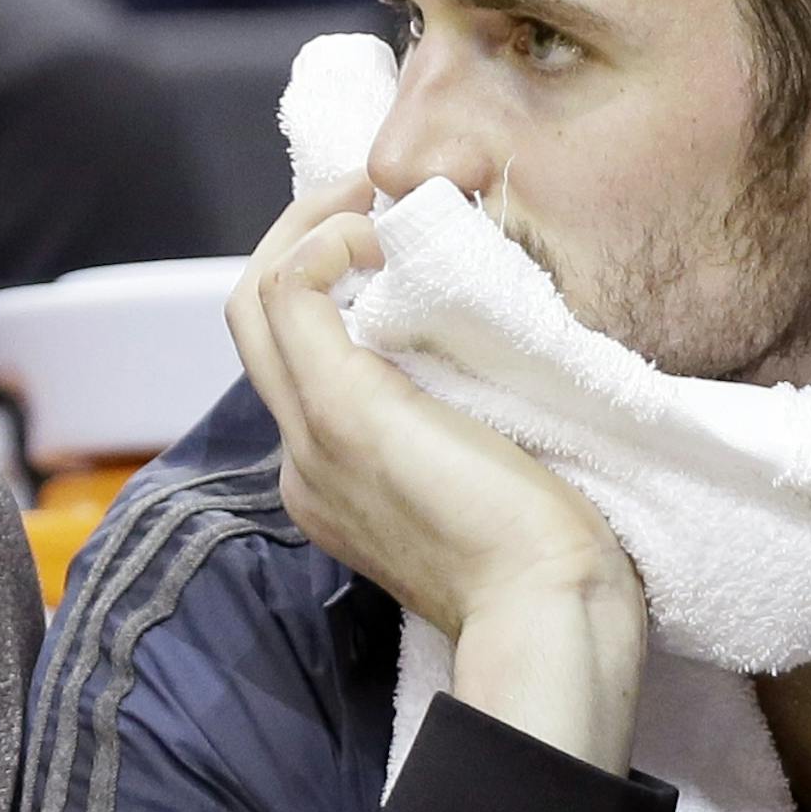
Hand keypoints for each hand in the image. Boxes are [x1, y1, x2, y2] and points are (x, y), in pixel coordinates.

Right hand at [227, 182, 647, 772]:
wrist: (551, 615)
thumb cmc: (554, 564)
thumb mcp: (499, 482)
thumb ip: (470, 432)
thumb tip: (498, 367)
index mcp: (340, 484)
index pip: (302, 364)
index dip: (332, 289)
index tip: (394, 245)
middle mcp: (306, 463)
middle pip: (257, 322)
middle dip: (302, 241)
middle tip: (370, 199)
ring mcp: (312, 438)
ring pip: (256, 297)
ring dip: (308, 227)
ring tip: (374, 196)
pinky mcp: (342, 410)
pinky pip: (288, 291)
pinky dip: (322, 242)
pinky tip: (380, 232)